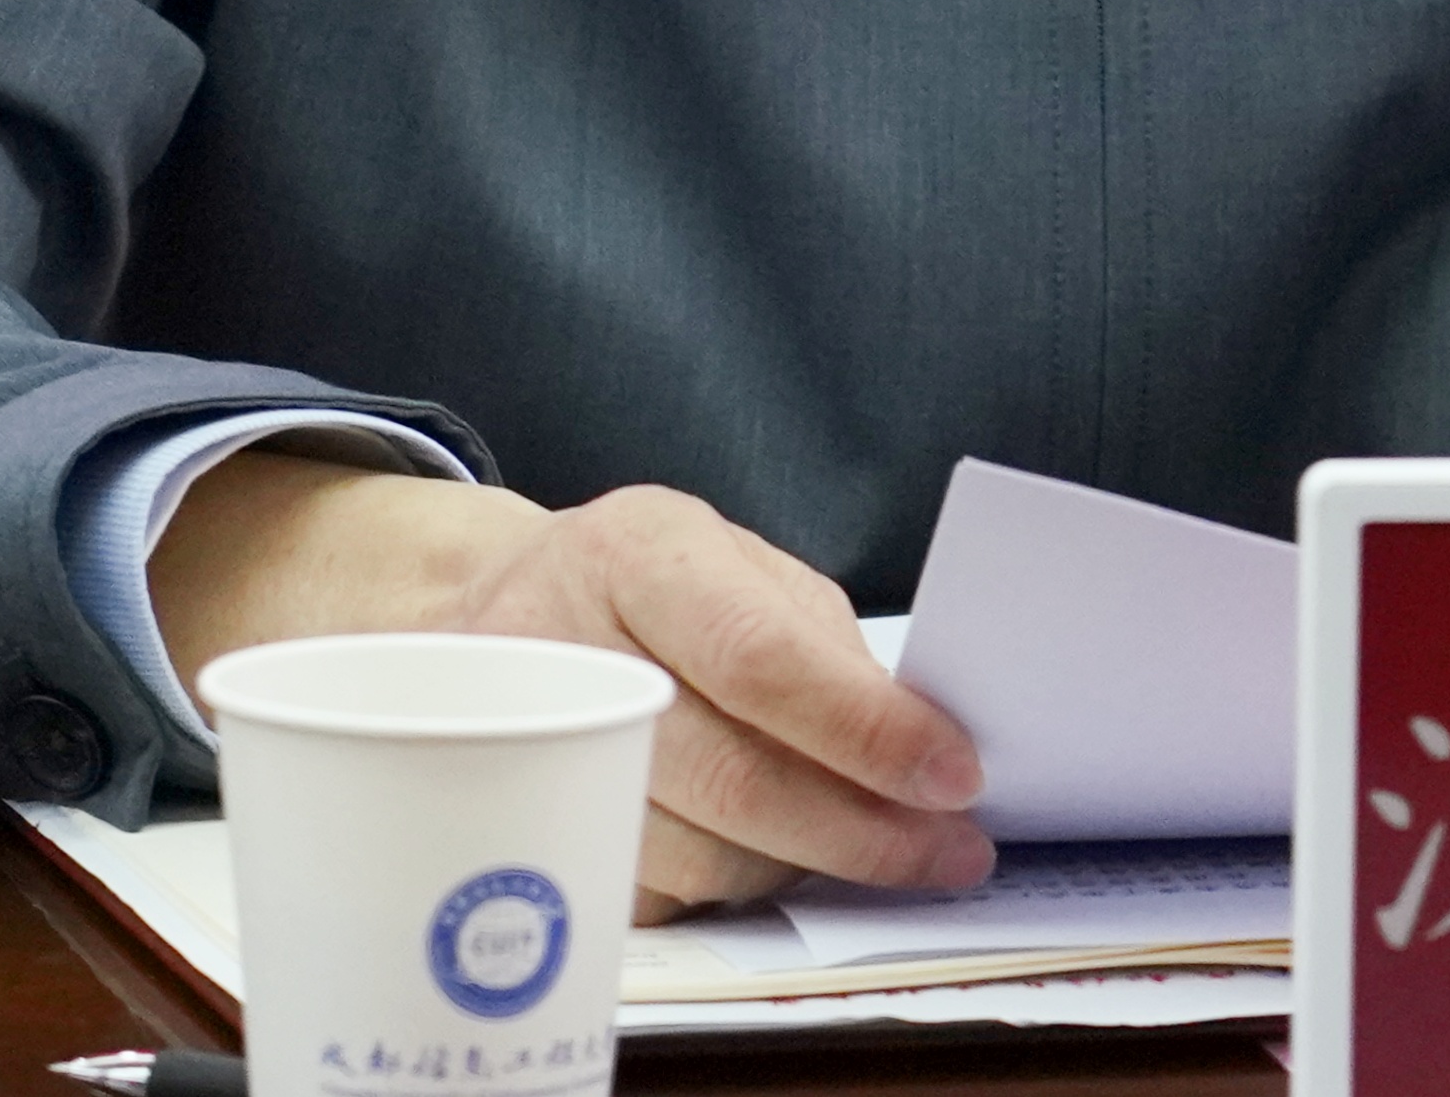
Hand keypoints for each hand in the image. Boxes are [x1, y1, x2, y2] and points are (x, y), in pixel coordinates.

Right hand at [147, 453, 991, 916]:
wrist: (496, 616)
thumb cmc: (644, 589)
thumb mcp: (732, 563)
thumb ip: (816, 642)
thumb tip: (913, 747)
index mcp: (634, 553)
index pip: (761, 657)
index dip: (865, 727)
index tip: (954, 773)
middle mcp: (566, 647)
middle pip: (733, 778)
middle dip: (862, 827)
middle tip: (948, 850)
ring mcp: (529, 751)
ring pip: (701, 857)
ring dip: (805, 866)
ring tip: (873, 848)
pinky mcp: (527, 836)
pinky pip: (657, 895)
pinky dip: (734, 888)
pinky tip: (776, 857)